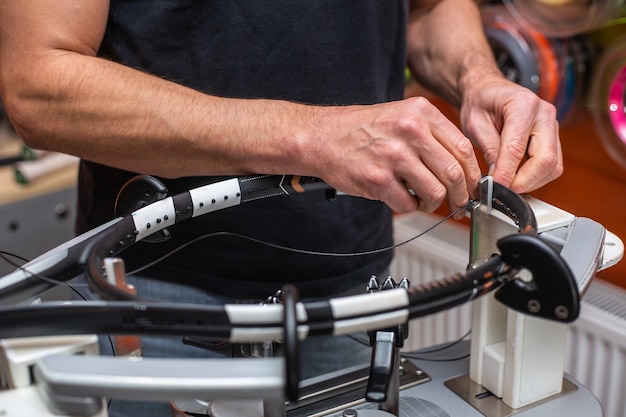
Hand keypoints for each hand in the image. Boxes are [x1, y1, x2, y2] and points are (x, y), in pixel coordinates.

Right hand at [312, 97, 481, 214]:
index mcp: (420, 112)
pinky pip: (408, 204)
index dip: (472, 174)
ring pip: (435, 192)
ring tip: (422, 200)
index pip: (463, 148)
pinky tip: (399, 198)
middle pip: (454, 173)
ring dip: (432, 204)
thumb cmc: (359, 129)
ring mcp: (393, 155)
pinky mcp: (377, 179)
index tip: (471, 186)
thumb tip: (462, 167)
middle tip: (457, 203)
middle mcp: (409, 131)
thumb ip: (431, 135)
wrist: (320, 136)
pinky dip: (407, 207)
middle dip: (460, 195)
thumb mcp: (400, 116)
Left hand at [459, 77, 562, 193]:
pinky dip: (536, 177)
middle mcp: (544, 114)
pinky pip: (552, 164)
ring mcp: (552, 125)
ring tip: (507, 187)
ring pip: (553, 166)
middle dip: (524, 182)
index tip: (494, 189)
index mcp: (523, 105)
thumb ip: (488, 149)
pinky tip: (516, 179)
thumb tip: (496, 180)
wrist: (488, 89)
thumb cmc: (480, 102)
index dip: (506, 173)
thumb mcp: (474, 123)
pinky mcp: (553, 137)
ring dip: (531, 182)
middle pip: (545, 160)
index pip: (517, 148)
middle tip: (502, 192)